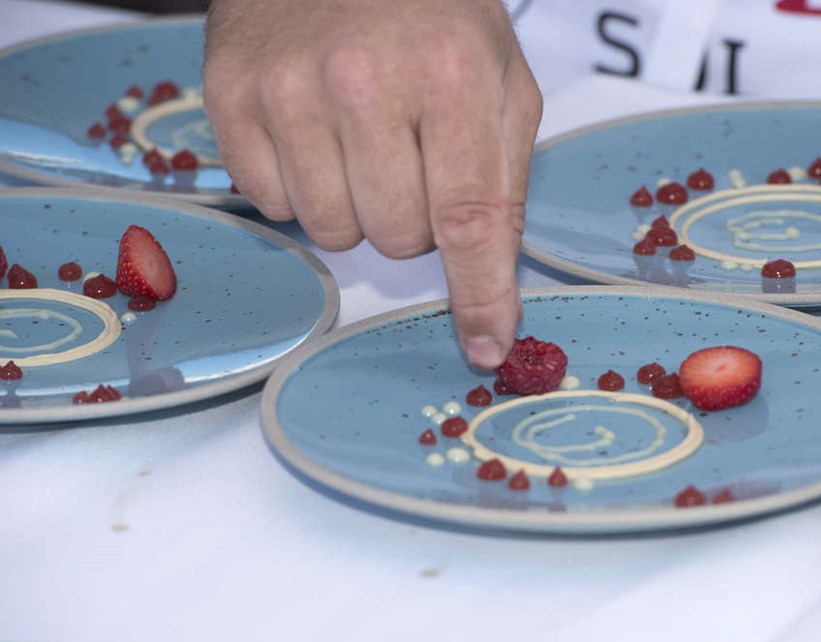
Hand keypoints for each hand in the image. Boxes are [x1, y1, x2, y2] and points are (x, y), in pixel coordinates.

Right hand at [203, 0, 542, 367]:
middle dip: (414, 219)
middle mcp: (364, 84)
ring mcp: (287, 91)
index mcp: (451, 76)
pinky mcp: (230, 98)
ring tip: (360, 142)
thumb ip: (505, 177)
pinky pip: (275, 206)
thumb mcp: (499, 78)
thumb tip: (495, 278)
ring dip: (357, 208)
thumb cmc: (428, 14)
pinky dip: (302, 187)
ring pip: (333, 234)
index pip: (469, 219)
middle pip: (397, 239)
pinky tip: (314, 133)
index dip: (480, 295)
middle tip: (410, 157)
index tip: (487, 347)